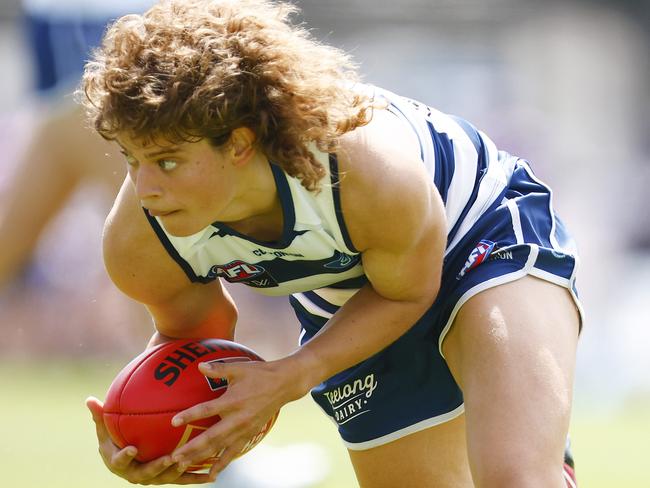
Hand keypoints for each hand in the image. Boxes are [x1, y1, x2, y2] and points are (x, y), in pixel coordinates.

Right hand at [86, 397, 215, 484]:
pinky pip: (184, 479)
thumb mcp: (105, 429)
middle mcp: (136, 474)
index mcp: (119, 462)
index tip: (132, 448)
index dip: (125, 457)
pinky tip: (213, 473)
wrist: (127, 460)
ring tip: (190, 462)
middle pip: (146, 474)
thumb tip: (88, 399)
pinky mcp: (169, 478)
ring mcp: (154, 478)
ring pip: (167, 478)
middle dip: (158, 467)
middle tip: (168, 458)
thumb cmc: (115, 440)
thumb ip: (99, 416)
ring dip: (179, 472)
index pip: (119, 461)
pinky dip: (197, 477)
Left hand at [169, 358, 305, 477]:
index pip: (207, 410)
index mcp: (233, 401)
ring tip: (184, 467)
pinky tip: (211, 474)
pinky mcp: (249, 435)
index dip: (190, 415)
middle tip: (174, 458)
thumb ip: (218, 369)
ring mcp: (244, 430)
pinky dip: (222, 463)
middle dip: (192, 449)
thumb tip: (199, 366)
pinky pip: (233, 452)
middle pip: (211, 438)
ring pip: (220, 448)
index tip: (174, 422)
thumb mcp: (239, 368)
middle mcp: (238, 419)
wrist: (284, 385)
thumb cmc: (259, 374)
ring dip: (202, 458)